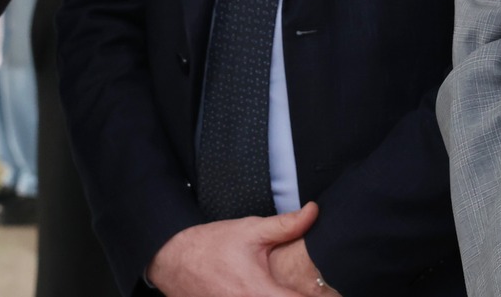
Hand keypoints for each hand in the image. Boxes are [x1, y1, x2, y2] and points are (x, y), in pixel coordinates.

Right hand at [146, 203, 318, 296]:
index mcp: (261, 294)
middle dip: (302, 296)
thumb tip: (314, 212)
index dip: (320, 296)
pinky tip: (270, 291)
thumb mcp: (251, 230)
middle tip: (313, 287)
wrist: (173, 260)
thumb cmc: (211, 246)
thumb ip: (286, 225)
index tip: (327, 288)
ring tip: (289, 288)